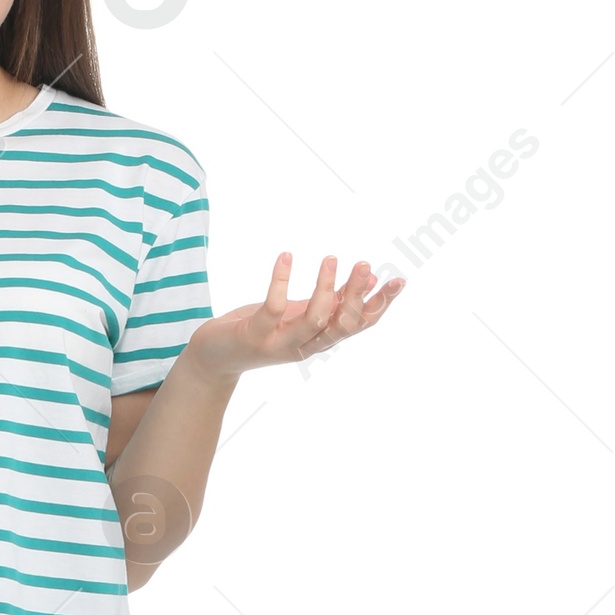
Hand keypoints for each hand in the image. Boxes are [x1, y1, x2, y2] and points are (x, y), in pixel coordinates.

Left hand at [186, 255, 404, 384]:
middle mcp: (305, 345)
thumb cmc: (262, 330)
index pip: (359, 325)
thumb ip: (333, 302)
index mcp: (320, 338)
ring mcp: (280, 343)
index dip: (380, 305)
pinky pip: (273, 307)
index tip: (399, 280)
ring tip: (330, 258)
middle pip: (342, 325)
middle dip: (356, 295)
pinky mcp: (255, 335)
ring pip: (314, 320)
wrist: (215, 358)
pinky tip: (285, 256)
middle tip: (364, 263)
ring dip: (325, 289)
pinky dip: (280, 281)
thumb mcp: (300, 314)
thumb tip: (369, 280)